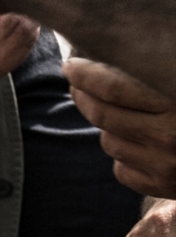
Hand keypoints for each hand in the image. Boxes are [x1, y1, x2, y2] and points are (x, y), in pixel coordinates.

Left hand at [64, 58, 175, 197]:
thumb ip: (161, 70)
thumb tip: (119, 49)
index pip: (113, 86)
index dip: (84, 74)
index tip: (71, 65)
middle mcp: (170, 136)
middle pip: (101, 113)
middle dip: (81, 95)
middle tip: (76, 82)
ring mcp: (165, 165)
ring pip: (107, 141)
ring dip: (105, 125)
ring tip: (114, 112)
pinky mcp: (162, 187)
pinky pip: (120, 169)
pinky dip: (121, 155)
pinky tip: (135, 143)